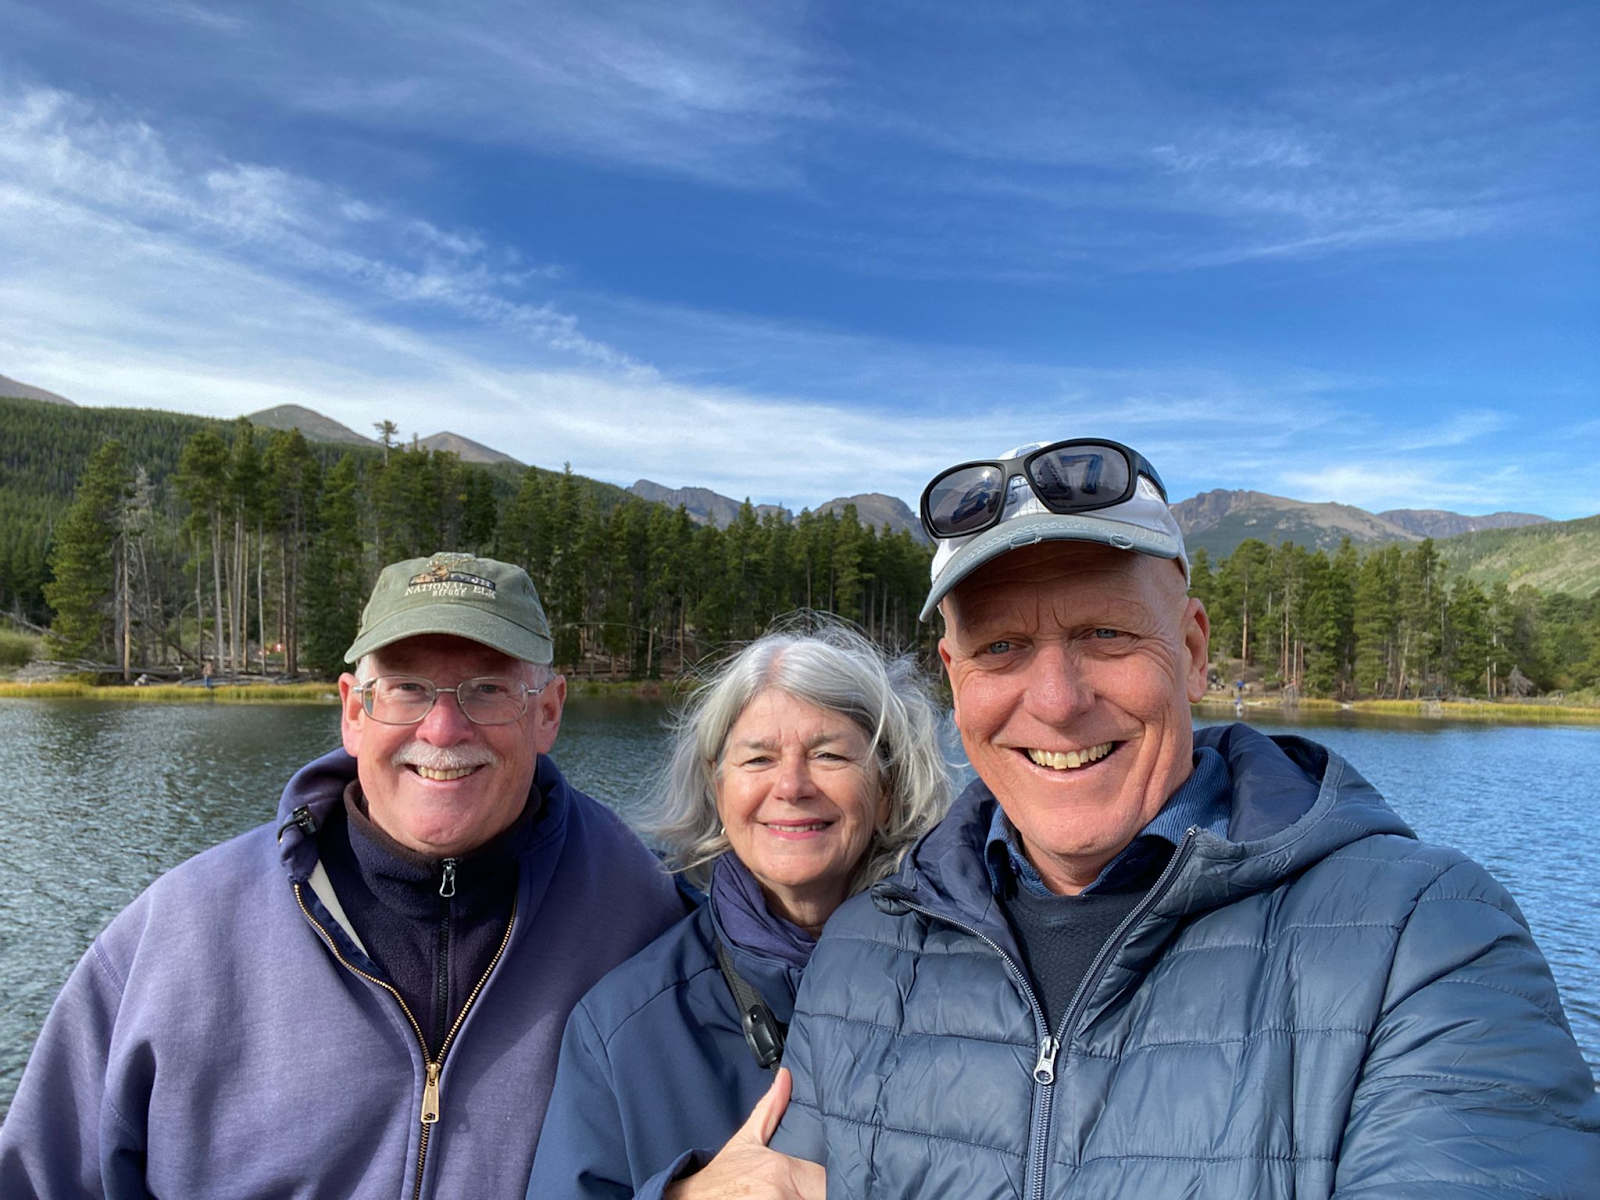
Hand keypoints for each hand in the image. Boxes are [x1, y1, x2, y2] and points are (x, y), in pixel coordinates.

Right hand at [663, 1068, 824, 1199]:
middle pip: (824, 1195)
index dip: (830, 1176)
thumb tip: (787, 1076)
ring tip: (804, 1193)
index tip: (826, 1175)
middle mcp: (782, 1195)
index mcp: (780, 1169)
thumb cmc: (722, 1176)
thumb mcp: (746, 1140)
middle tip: (813, 1186)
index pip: (826, 1176)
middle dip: (821, 1193)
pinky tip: (792, 1199)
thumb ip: (771, 1109)